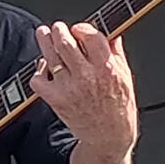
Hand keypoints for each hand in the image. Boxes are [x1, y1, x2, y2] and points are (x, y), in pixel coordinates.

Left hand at [30, 22, 137, 163]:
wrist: (108, 136)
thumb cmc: (118, 107)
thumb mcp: (125, 76)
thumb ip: (116, 53)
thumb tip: (112, 32)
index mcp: (108, 68)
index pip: (92, 37)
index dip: (82, 28)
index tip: (78, 28)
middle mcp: (88, 77)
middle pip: (66, 44)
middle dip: (59, 31)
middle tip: (57, 27)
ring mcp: (70, 88)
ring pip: (51, 57)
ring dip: (44, 42)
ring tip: (43, 34)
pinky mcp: (56, 100)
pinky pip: (39, 80)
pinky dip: (38, 71)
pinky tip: (44, 67)